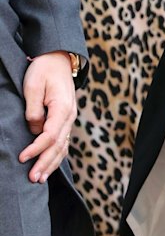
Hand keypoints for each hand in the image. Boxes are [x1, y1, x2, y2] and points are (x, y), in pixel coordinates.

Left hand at [18, 51, 76, 182]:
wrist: (58, 57)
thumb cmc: (43, 69)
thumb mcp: (33, 86)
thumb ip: (33, 110)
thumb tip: (34, 130)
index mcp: (62, 107)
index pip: (50, 135)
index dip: (36, 149)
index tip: (22, 157)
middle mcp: (70, 115)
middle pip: (58, 145)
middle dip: (45, 163)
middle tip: (32, 178)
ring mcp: (70, 117)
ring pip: (63, 145)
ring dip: (52, 162)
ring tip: (40, 178)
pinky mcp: (66, 118)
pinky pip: (64, 140)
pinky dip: (57, 154)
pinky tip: (50, 165)